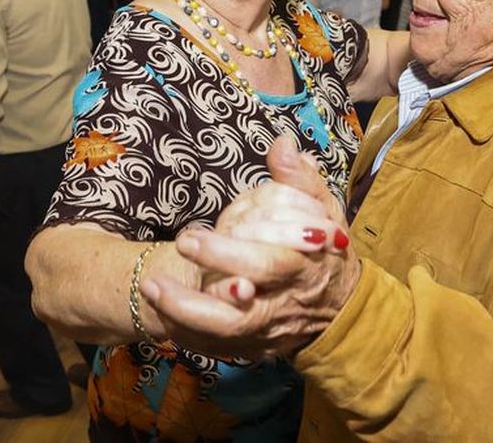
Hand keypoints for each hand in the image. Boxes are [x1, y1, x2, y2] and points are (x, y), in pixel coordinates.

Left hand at [140, 136, 358, 358]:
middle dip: (195, 294)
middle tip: (162, 266)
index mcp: (303, 269)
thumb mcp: (324, 211)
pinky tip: (165, 311)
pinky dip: (189, 334)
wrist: (341, 307)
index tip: (189, 237)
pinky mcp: (254, 347)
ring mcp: (267, 331)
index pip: (266, 265)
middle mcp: (284, 306)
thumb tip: (282, 144)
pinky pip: (217, 348)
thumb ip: (301, 179)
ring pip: (223, 336)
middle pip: (240, 312)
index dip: (227, 255)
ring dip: (183, 315)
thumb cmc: (326, 252)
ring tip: (152, 289)